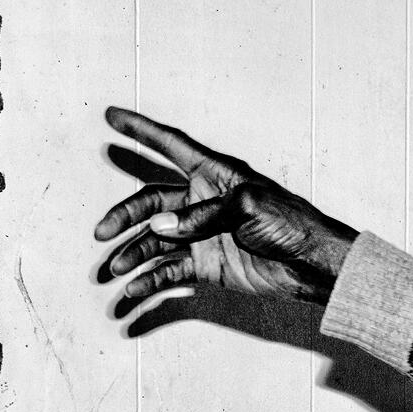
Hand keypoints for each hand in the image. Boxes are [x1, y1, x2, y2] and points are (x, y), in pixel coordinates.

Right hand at [95, 107, 358, 305]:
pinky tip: (131, 295)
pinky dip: (149, 282)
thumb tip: (161, 227)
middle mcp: (201, 201)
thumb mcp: (248, 207)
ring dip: (131, 254)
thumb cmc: (290, 223)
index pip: (170, 145)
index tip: (111, 116)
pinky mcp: (204, 265)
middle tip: (102, 232)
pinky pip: (168, 271)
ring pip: (154, 240)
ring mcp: (200, 234)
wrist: (310, 265)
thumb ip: (201, 215)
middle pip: (150, 201)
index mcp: (214, 174)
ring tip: (113, 270)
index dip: (140, 130)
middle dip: (124, 215)